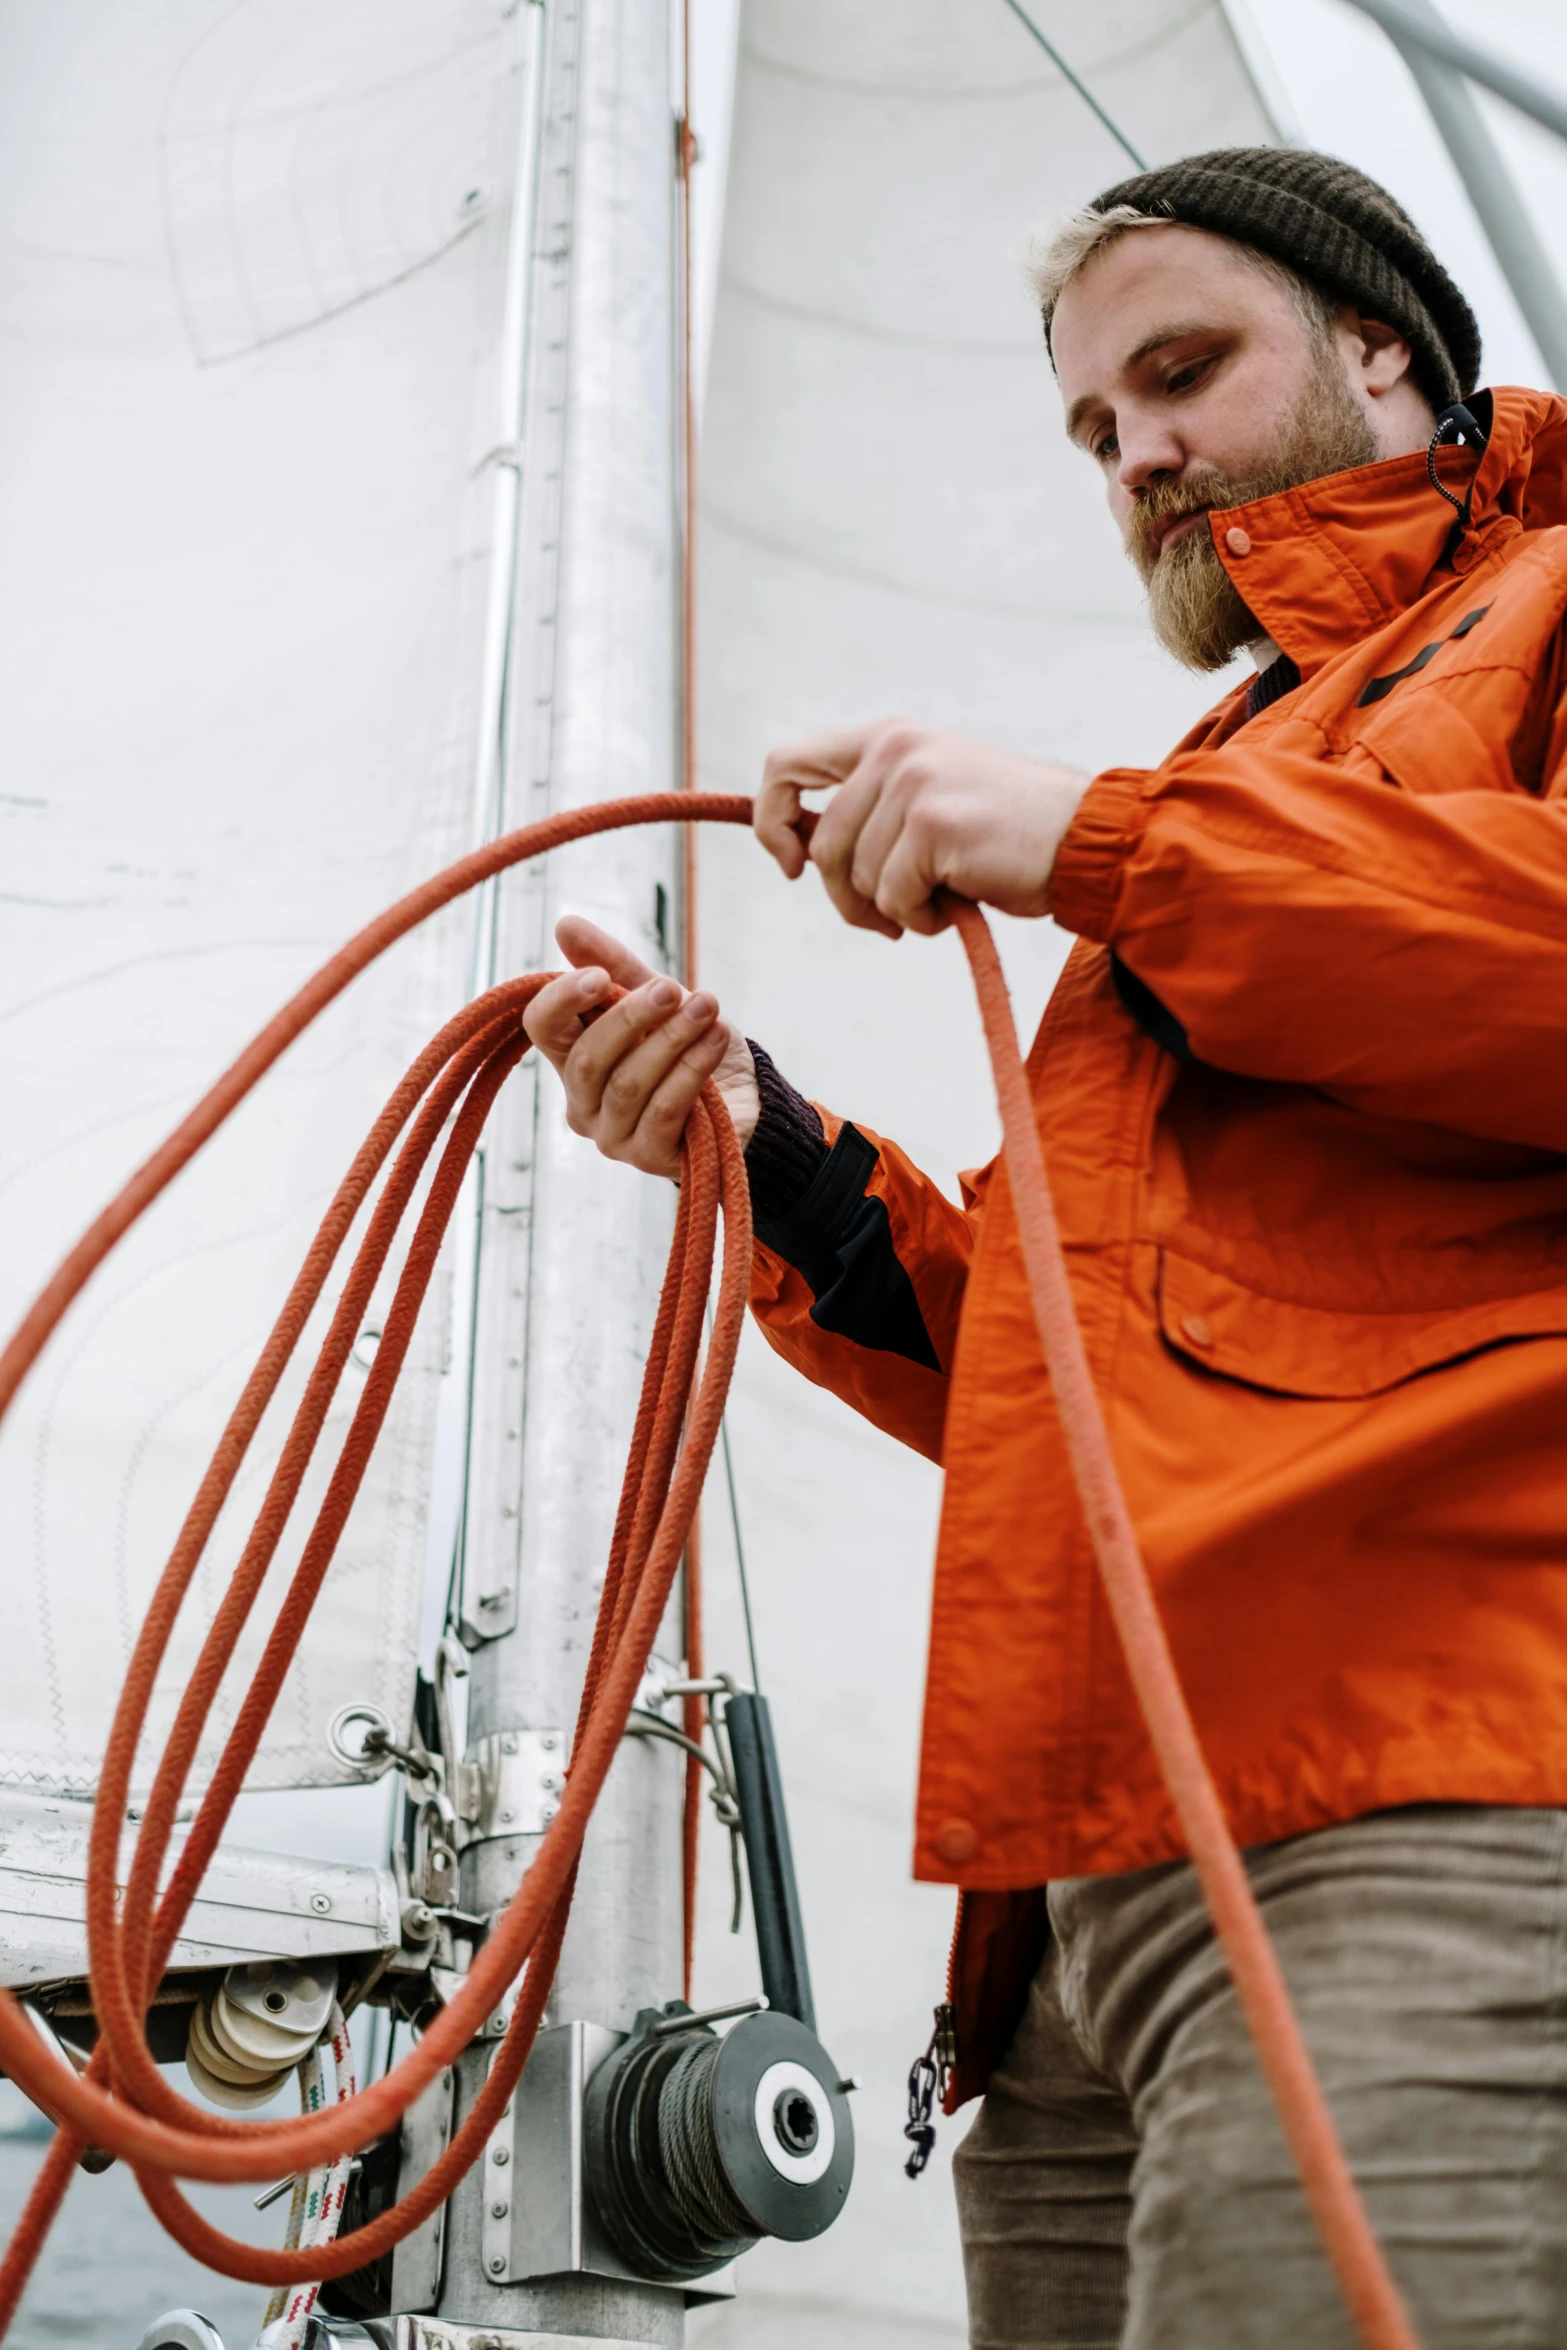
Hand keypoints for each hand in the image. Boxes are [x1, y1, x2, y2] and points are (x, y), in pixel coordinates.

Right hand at [522, 915, 758, 1179]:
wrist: (747, 1098)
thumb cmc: (692, 1047)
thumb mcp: (658, 998)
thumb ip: (615, 965)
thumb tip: (565, 924)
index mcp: (573, 1057)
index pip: (541, 1028)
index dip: (563, 1000)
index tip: (601, 975)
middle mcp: (582, 1102)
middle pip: (587, 1058)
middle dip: (632, 1017)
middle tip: (674, 988)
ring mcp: (613, 1136)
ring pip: (629, 1084)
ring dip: (672, 1039)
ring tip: (708, 1007)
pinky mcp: (650, 1157)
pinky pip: (664, 1110)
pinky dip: (691, 1070)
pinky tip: (715, 1041)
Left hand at [755, 720, 1090, 936]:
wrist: (1084, 840)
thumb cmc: (1007, 835)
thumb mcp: (929, 799)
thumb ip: (871, 809)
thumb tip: (798, 847)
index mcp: (887, 738)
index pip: (786, 765)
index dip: (773, 822)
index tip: (794, 863)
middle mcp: (894, 751)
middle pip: (820, 844)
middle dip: (844, 897)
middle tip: (884, 918)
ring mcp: (913, 784)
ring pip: (854, 877)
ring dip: (891, 910)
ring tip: (937, 904)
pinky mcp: (933, 826)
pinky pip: (892, 898)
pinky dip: (918, 920)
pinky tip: (953, 910)